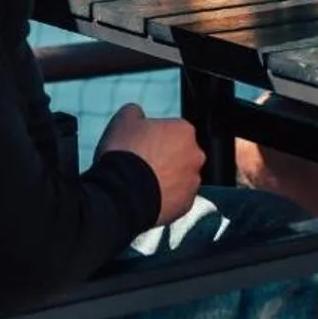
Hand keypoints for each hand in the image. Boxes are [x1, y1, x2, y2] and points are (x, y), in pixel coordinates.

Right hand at [95, 103, 204, 223]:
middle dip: (164, 158)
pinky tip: (146, 198)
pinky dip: (164, 199)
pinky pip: (175, 199)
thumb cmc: (124, 153)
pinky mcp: (186, 205)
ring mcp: (193, 182)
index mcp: (184, 130)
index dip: (152, 138)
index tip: (138, 146)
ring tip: (140, 184)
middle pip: (179, 154)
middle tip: (140, 165)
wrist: (121, 193)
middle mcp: (196, 155)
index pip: (171, 131)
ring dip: (165, 179)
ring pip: (179, 178)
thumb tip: (138, 115)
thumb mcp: (124, 119)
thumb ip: (136, 112)